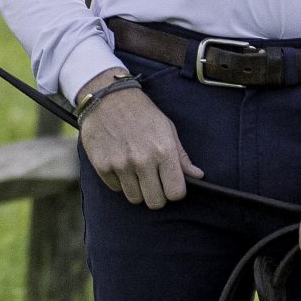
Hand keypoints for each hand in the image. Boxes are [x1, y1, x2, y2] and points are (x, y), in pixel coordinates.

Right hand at [78, 69, 202, 209]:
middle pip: (155, 202)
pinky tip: (120, 164)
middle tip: (153, 182)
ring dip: (137, 189)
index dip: (175, 192)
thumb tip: (198, 176)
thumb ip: (181, 156)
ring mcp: (120, 164)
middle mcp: (142, 160)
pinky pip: (116, 188)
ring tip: (135, 172)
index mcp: (163, 151)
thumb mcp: (167, 129)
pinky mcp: (102, 166)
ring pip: (135, 198)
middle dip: (156, 195)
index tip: (170, 185)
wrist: (107, 98)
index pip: (176, 193)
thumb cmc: (142, 113)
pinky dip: (119, 181)